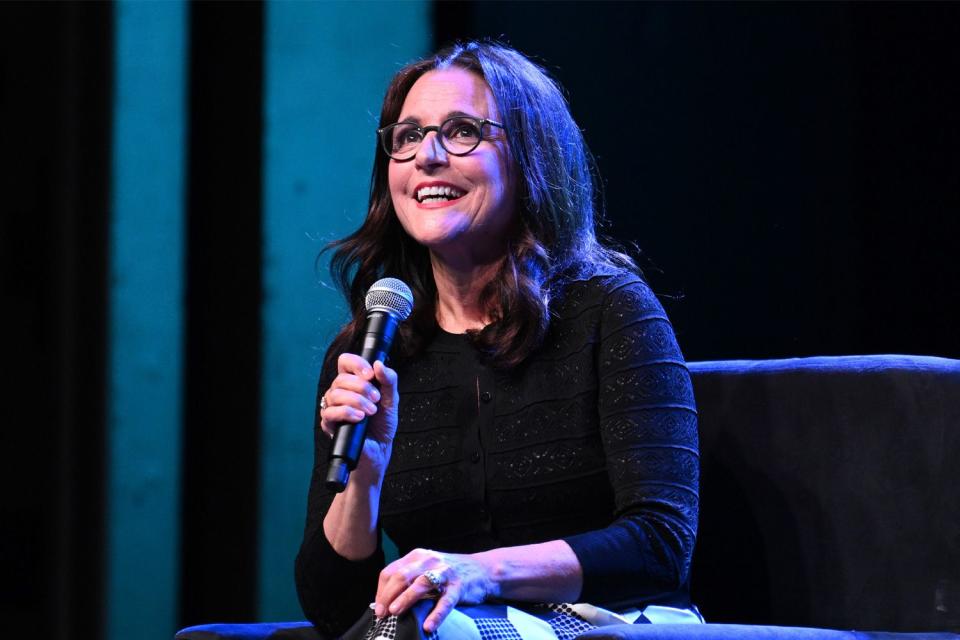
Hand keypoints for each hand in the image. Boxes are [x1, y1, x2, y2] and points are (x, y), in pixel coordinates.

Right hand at [319, 354, 398, 471]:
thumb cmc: (383, 422)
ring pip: (335, 394)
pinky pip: (330, 412)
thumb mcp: (391, 398)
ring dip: (357, 401)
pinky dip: (347, 412)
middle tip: (376, 399)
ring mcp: (332, 407)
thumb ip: (389, 380)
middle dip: (361, 387)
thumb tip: (379, 364)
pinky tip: (359, 418)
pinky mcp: (329, 423)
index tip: (370, 374)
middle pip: (341, 378)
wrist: (380, 447)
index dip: (356, 364)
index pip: (345, 362)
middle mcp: (340, 392)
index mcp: (353, 382)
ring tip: (371, 411)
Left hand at [374, 548, 497, 632]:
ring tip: (395, 612)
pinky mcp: (459, 586)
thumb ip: (408, 579)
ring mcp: (444, 572)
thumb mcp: (426, 569)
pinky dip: (436, 614)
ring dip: (405, 598)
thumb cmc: (449, 574)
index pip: (391, 571)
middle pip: (401, 576)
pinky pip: (445, 601)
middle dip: (388, 596)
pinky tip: (428, 625)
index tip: (378, 608)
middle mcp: (429, 560)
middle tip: (383, 613)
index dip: (381, 591)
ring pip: (420, 584)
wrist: (483, 570)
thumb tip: (384, 601)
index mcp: (417, 556)